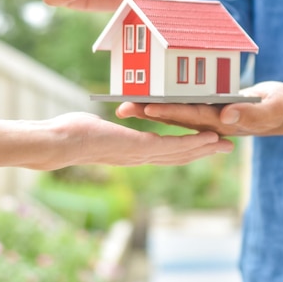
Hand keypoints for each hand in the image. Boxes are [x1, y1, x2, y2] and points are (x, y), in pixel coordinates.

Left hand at [22, 112, 232, 169]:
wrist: (57, 143)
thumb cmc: (69, 134)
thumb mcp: (94, 129)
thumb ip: (106, 129)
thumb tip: (101, 124)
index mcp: (130, 153)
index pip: (164, 154)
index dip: (186, 150)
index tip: (203, 144)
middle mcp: (138, 158)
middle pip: (179, 157)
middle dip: (203, 153)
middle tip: (226, 148)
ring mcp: (140, 154)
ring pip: (181, 153)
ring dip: (204, 149)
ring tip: (226, 144)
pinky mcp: (139, 148)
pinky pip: (172, 145)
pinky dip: (193, 142)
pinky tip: (208, 137)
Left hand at [116, 82, 282, 136]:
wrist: (281, 111)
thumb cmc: (280, 107)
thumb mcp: (273, 107)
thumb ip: (251, 113)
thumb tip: (226, 117)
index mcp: (221, 122)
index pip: (190, 116)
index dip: (168, 111)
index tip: (146, 106)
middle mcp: (208, 123)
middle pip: (173, 118)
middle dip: (147, 112)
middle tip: (122, 108)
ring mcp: (206, 118)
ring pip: (172, 114)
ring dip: (148, 110)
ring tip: (124, 105)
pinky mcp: (205, 111)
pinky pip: (180, 108)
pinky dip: (162, 104)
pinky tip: (145, 100)